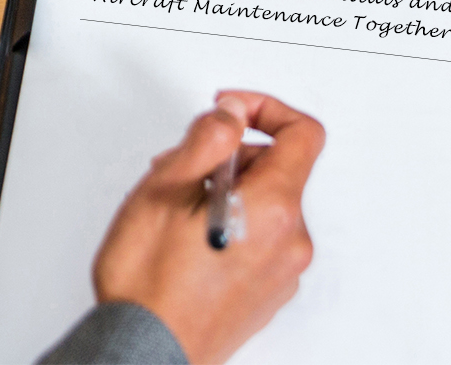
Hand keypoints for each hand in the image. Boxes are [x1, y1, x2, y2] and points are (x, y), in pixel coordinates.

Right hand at [91, 91, 324, 364]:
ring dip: (227, 192)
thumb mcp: (163, 189)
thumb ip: (206, 140)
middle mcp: (291, 241)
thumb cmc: (148, 279)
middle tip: (179, 170)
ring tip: (174, 213)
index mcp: (272, 208)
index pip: (302, 134)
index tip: (229, 112)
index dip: (264, 109)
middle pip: (278, 169)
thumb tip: (233, 114)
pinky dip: (232, 224)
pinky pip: (261, 238)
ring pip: (266, 204)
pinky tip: (187, 242)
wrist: (147, 349)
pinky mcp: (270, 292)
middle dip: (231, 157)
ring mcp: (284, 271)